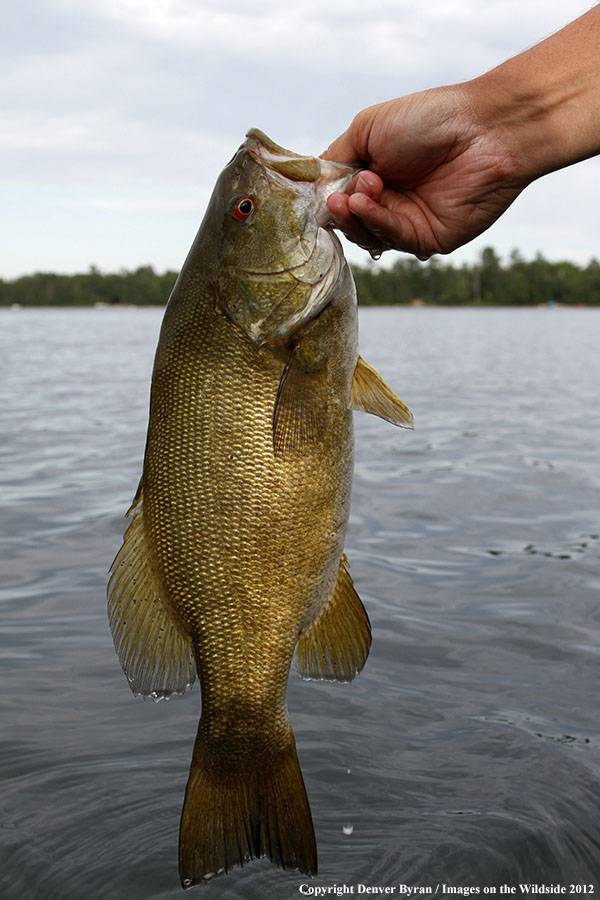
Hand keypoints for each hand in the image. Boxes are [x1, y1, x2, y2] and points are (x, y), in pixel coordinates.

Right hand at [321, 86, 526, 258]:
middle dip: (340, 210)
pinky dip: (375, 222)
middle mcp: (391, 200)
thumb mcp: (368, 128)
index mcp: (376, 172)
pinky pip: (392, 239)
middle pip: (350, 221)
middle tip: (341, 195)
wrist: (484, 130)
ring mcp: (409, 222)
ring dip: (356, 217)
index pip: (340, 196)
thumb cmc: (430, 119)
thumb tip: (314, 185)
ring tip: (359, 193)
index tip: (316, 191)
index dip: (326, 196)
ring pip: (367, 235)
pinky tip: (366, 203)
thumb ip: (337, 157)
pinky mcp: (427, 239)